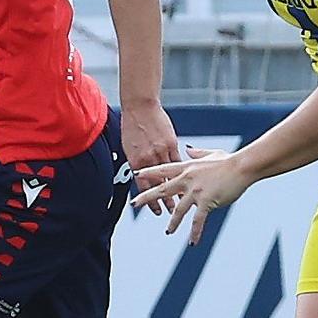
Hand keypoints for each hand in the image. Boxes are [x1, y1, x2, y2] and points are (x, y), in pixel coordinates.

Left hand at [118, 100, 182, 215]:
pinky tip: (189, 185)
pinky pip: (177, 162)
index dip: (148, 198)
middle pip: (155, 184)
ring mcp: (160, 151)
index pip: (143, 184)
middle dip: (160, 201)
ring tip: (177, 207)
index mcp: (136, 159)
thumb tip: (140, 170)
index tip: (153, 209)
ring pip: (168, 176)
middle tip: (164, 213)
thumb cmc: (132, 122)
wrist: (140, 105)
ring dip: (172, 193)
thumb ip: (137, 159)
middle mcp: (148, 158)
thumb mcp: (128, 145)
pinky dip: (182, 174)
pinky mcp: (171, 144)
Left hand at [129, 147, 252, 244]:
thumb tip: (188, 148)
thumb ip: (197, 153)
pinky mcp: (206, 201)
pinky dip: (195, 232)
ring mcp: (196, 191)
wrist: (242, 167)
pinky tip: (192, 242)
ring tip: (168, 231)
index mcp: (187, 167)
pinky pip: (198, 220)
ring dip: (173, 222)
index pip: (164, 170)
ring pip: (179, 210)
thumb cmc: (229, 160)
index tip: (137, 175)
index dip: (149, 173)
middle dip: (147, 197)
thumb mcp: (210, 153)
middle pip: (162, 189)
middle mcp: (188, 179)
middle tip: (134, 204)